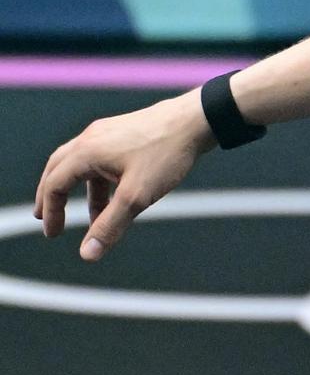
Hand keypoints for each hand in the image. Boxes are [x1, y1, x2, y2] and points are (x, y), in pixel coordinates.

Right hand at [34, 93, 215, 260]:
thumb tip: (87, 254)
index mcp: (86, 152)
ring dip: (82, 191)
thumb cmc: (166, 155)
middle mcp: (91, 138)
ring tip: (92, 217)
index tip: (52, 234)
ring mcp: (107, 132)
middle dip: (52, 196)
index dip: (51, 211)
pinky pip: (102, 159)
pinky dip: (101, 180)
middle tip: (48, 218)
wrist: (197, 120)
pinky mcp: (124, 132)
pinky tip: (117, 195)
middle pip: (58, 169)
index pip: (54, 184)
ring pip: (82, 164)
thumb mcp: (137, 196)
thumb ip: (110, 225)